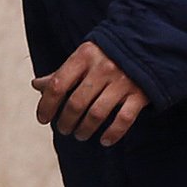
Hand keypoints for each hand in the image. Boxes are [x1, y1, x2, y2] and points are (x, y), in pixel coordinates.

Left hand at [34, 41, 149, 145]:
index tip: (42, 119)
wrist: (149, 45)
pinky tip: (105, 141)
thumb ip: (63, 72)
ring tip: (80, 135)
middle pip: (76, 103)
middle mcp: (103, 68)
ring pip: (97, 114)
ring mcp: (123, 81)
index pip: (58, 85)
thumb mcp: (84, 56)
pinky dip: (113, 133)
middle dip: (66, 121)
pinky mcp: (140, 94)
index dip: (46, 105)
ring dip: (85, 129)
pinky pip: (124, 119)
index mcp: (84, 56)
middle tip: (63, 129)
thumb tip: (36, 85)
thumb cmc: (109, 54)